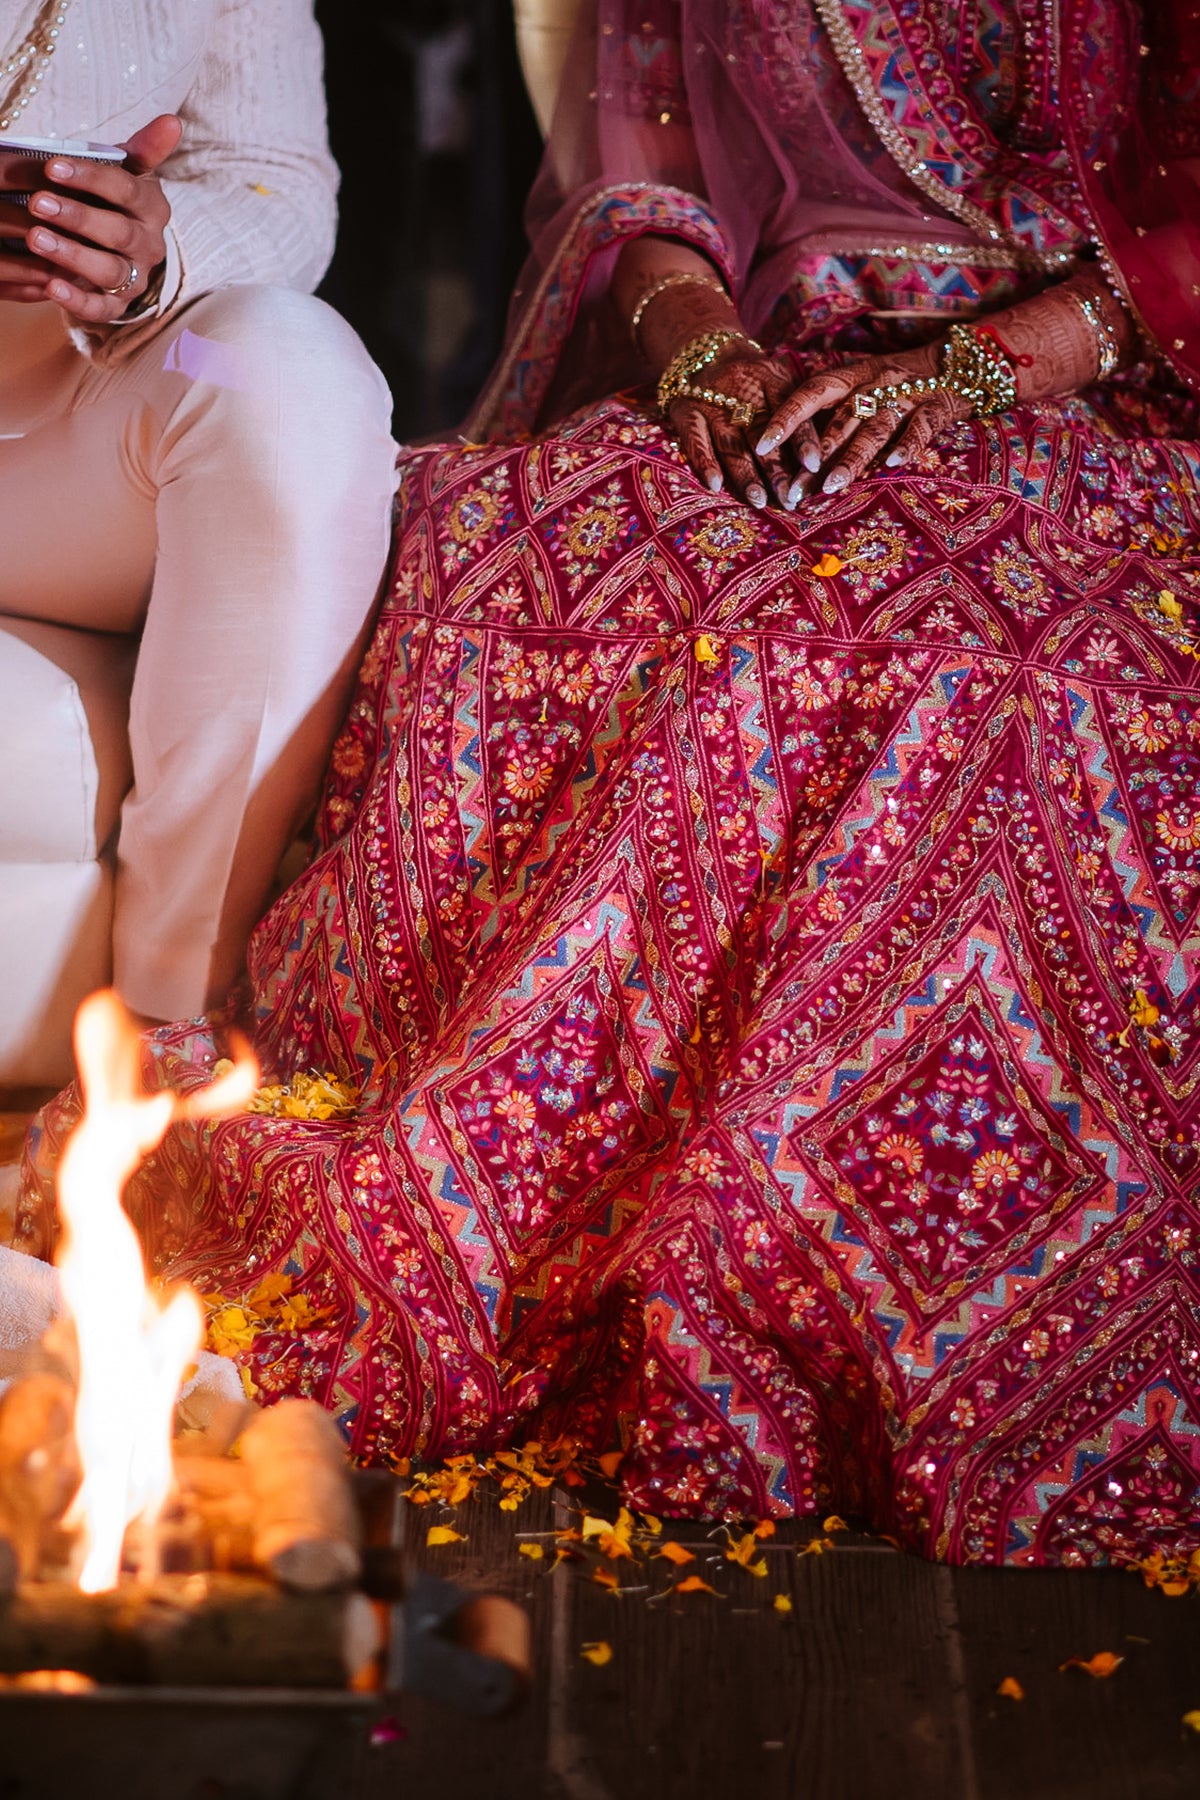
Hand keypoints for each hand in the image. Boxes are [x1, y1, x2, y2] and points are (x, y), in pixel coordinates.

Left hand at [19, 113, 181, 323]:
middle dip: (77, 217)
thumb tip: (172, 120)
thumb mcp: (129, 173)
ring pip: (110, 271)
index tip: (52, 166)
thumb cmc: (116, 203)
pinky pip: (102, 310)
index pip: (126, 190)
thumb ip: (145, 149)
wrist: (123, 253)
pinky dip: (78, 301)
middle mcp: (149, 245)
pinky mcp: (119, 307)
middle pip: (117, 232)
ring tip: (35, 239)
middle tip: (37, 203)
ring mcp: (136, 278)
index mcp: (152, 208)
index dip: (91, 178)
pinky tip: (51, 286)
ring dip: (72, 255)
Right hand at [668, 344, 822, 510]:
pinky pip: (696, 441)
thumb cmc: (751, 379)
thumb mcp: (776, 380)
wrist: (703, 351)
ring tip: (760, 500)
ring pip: (732, 443)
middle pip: (761, 436)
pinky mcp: (687, 413)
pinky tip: (715, 485)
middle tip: (789, 498)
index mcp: (771, 380)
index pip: (791, 412)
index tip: (814, 466)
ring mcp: (712, 403)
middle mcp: (742, 391)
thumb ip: (795, 412)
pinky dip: (705, 462)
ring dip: (746, 474)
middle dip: (777, 470)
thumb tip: (819, 462)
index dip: (803, 439)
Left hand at [755, 340, 969, 497]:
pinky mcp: (935, 410)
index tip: (761, 444)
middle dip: (815, 456)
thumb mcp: (860, 385)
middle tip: (792, 491)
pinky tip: (892, 464)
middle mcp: (875, 384)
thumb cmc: (895, 384)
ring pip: (874, 428)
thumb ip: (830, 411)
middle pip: (839, 421)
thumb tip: (784, 449)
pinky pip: (919, 429)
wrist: (958, 365)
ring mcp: (906, 397)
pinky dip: (907, 446)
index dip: (786, 417)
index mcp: (851, 376)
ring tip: (831, 487)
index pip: (811, 393)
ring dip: (852, 458)